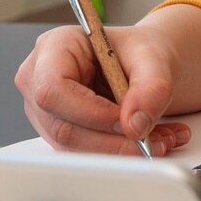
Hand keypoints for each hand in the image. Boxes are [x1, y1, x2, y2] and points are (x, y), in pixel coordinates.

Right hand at [14, 23, 195, 156]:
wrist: (142, 64)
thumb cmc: (138, 52)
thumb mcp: (154, 57)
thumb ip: (151, 86)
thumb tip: (136, 124)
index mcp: (53, 48)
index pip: (53, 90)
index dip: (90, 112)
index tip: (129, 120)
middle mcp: (39, 80)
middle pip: (62, 126)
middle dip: (112, 140)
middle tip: (152, 140)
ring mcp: (45, 111)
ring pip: (75, 147)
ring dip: (121, 150)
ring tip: (161, 139)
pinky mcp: (58, 132)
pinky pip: (86, 153)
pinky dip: (121, 152)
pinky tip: (149, 141)